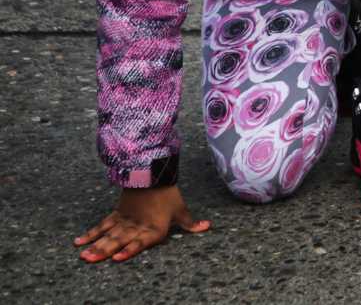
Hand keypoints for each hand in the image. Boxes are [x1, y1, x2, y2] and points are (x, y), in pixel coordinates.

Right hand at [75, 186, 210, 262]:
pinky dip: (91, 233)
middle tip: (89, 259)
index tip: (117, 258)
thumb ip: (190, 223)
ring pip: (108, 234)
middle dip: (103, 251)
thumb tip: (207, 227)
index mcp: (152, 228)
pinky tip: (79, 241)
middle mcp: (136, 226)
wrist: (154, 174)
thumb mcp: (180, 209)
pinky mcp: (117, 214)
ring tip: (83, 255)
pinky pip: (102, 225)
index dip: (129, 250)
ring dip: (95, 245)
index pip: (140, 242)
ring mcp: (125, 221)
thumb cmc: (168, 194)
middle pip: (118, 240)